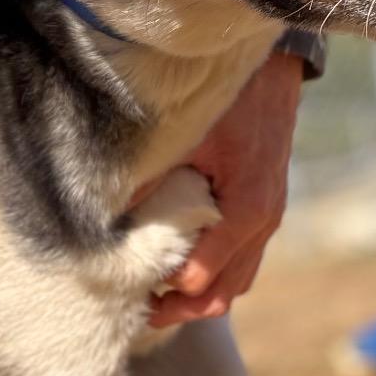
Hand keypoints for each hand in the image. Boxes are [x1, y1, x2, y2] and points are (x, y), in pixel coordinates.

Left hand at [147, 49, 302, 326]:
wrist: (270, 70)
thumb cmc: (227, 98)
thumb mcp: (184, 134)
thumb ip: (148, 178)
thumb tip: (105, 217)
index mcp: (245, 209)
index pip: (200, 278)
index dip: (163, 288)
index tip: (129, 282)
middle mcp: (263, 220)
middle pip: (223, 291)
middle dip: (182, 305)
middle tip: (140, 303)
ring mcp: (270, 215)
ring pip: (238, 278)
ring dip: (202, 290)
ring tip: (159, 288)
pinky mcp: (268, 204)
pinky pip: (245, 255)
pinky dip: (218, 267)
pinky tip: (186, 256)